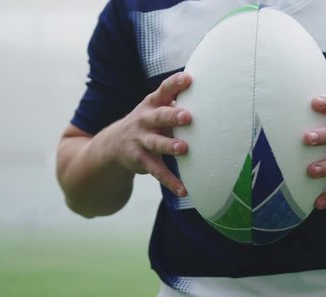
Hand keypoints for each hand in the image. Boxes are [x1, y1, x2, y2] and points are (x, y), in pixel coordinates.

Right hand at [107, 72, 191, 196]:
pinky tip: (183, 190)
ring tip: (184, 149)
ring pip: (156, 143)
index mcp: (152, 104)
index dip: (175, 84)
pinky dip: (170, 181)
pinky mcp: (140, 160)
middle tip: (188, 116)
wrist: (113, 145)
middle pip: (158, 116)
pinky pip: (156, 171)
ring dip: (169, 146)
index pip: (163, 90)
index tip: (188, 78)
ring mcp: (141, 140)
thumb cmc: (149, 122)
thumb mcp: (157, 108)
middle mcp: (145, 120)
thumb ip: (177, 102)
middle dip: (172, 116)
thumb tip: (211, 94)